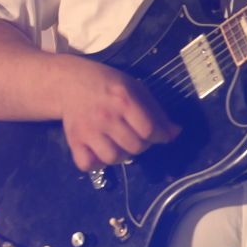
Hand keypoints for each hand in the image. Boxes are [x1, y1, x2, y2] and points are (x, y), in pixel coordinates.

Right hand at [58, 58, 179, 170]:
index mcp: (124, 100)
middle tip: (136, 136)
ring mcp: (88, 131)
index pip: (149, 130)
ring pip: (114, 159)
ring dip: (121, 155)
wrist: (70, 82)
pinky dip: (97, 163)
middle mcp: (106, 117)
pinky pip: (88, 164)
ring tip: (119, 143)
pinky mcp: (73, 141)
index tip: (158, 135)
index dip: (159, 137)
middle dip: (142, 145)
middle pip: (135, 147)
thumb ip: (156, 111)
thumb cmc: (108, 84)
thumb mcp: (135, 89)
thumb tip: (175, 133)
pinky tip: (100, 151)